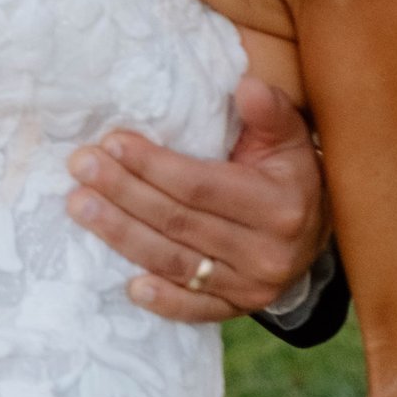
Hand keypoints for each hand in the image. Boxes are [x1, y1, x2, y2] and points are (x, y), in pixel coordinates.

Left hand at [67, 77, 330, 322]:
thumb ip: (270, 111)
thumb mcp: (289, 137)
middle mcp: (267, 252)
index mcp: (278, 205)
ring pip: (176, 263)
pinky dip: (163, 300)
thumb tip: (247, 87)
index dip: (153, 166)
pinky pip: (194, 310)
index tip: (112, 143)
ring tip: (80, 207)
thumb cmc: (289, 174)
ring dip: (121, 236)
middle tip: (80, 168)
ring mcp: (252, 287)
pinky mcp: (238, 308)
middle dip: (123, 193)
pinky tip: (129, 286)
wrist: (316, 233)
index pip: (200, 186)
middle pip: (178, 223)